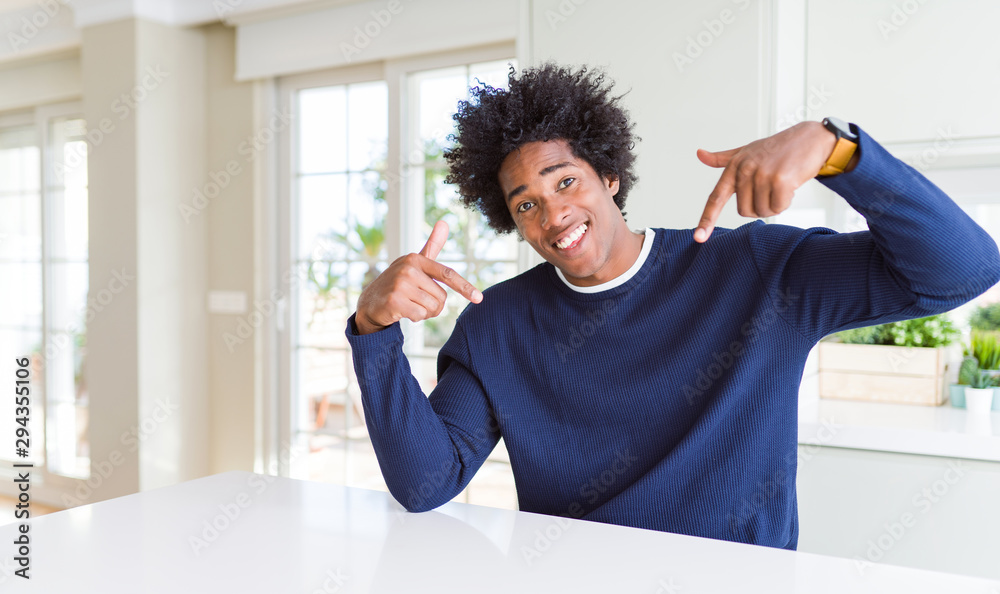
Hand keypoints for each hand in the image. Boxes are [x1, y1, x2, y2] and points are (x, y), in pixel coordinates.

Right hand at [354, 220, 482, 334]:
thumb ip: (432, 245)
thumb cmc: (399, 282)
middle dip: (434, 305)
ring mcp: (400, 285)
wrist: (371, 302)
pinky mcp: (394, 301)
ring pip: (432, 308)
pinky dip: (415, 318)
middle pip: (441, 297)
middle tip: (417, 300)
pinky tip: (402, 311)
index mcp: (416, 259)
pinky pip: (420, 316)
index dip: (465, 287)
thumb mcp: (415, 263)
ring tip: (409, 305)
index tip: (479, 298)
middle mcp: (408, 269)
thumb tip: (445, 222)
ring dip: (425, 312)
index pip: (447, 274)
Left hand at [693, 121, 852, 242]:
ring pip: (762, 211)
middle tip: (771, 188)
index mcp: (734, 166)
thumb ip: (723, 158)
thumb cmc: (777, 148)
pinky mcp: (780, 180)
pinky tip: (791, 185)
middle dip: (760, 206)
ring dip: (774, 204)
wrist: (811, 138)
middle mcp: (745, 170)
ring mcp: (762, 174)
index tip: (699, 238)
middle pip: (744, 211)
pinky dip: (786, 202)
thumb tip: (699, 154)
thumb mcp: (747, 150)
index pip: (716, 197)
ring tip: (781, 184)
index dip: (707, 219)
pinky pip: (778, 207)